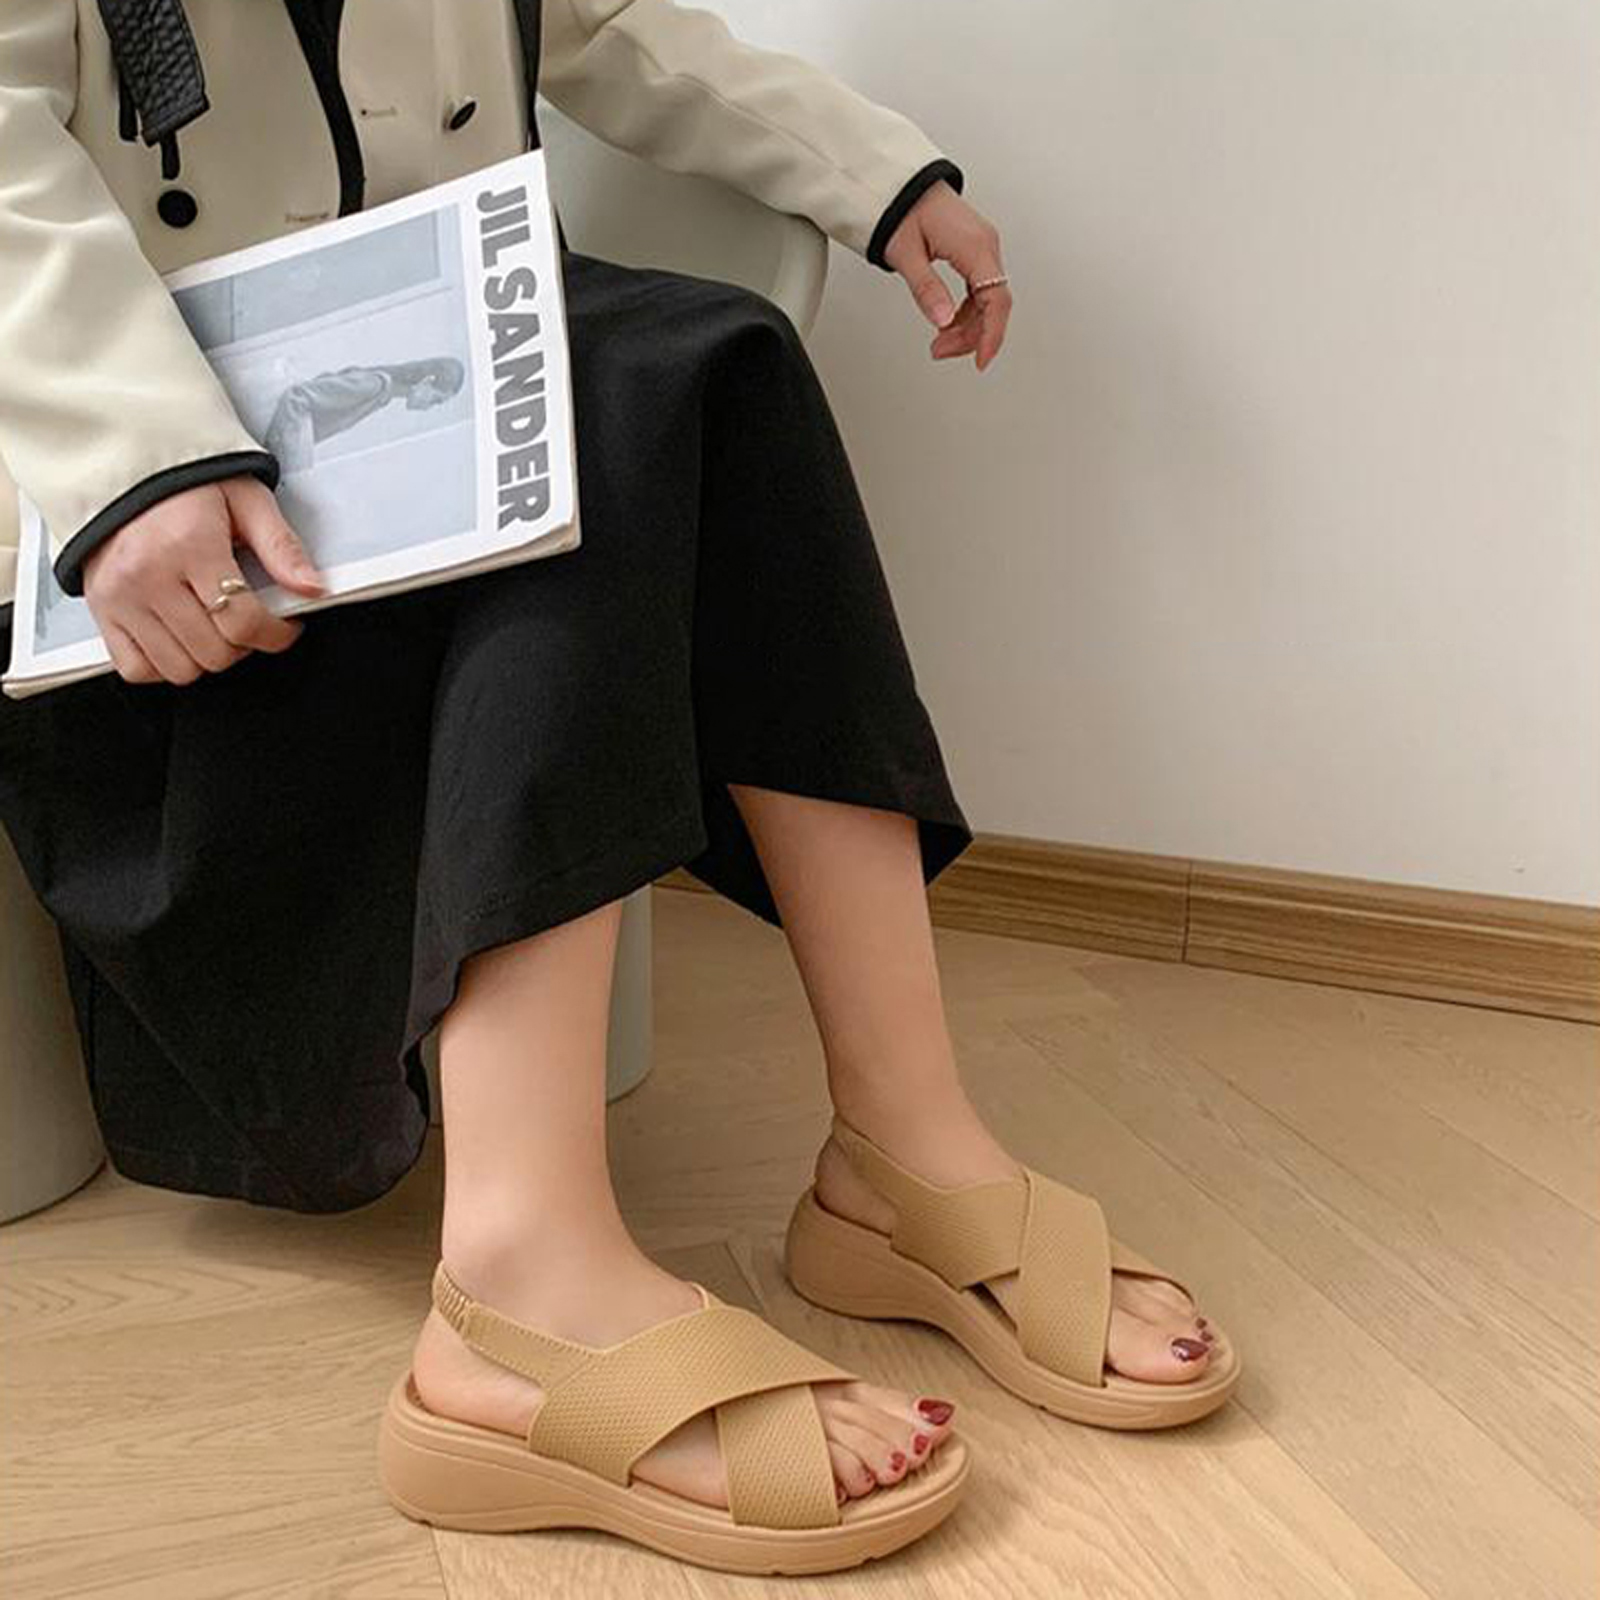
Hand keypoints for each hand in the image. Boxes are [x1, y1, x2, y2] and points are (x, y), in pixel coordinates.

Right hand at [81, 475, 325, 685]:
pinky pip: (136, 669)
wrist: (121, 470)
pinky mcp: (101, 610)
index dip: (277, 634)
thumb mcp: (246, 500)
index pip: (243, 621)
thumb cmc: (185, 486)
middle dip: (244, 644)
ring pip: (180, 669)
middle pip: (215, 653)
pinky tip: (179, 637)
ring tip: (213, 625)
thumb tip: (312, 587)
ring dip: (207, 657)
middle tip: (247, 620)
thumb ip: (281, 547)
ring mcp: (120, 597)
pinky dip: (162, 665)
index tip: (285, 627)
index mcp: (189, 545)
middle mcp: (148, 575)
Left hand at [883, 180, 1012, 370]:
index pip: (996, 300)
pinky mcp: (974, 249)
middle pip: (993, 304)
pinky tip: (947, 321)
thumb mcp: (906, 254)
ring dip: (967, 325)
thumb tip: (942, 321)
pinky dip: (965, 310)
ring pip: (987, 299)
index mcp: (974, 246)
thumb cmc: (902, 210)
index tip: (981, 361)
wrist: (900, 184)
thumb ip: (926, 289)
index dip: (991, 335)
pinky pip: (979, 288)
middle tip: (940, 350)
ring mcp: (982, 247)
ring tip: (939, 341)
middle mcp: (985, 245)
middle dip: (971, 335)